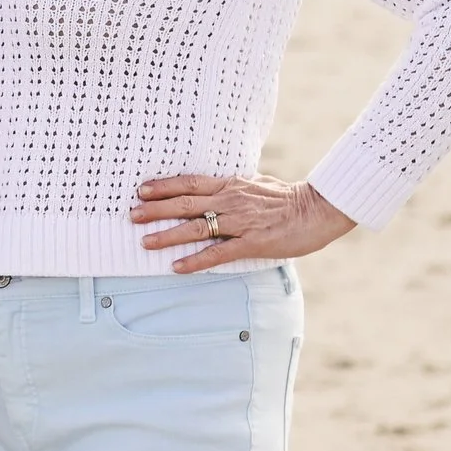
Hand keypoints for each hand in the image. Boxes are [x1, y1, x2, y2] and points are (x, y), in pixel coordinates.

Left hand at [132, 173, 354, 273]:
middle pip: (185, 203)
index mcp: (230, 184)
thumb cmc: (288, 198)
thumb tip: (214, 185)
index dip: (163, 186)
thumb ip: (232, 186)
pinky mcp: (253, 243)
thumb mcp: (256, 183)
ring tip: (146, 242)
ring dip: (168, 236)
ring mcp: (241, 222)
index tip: (141, 190)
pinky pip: (219, 253)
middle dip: (155, 210)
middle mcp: (230, 200)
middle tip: (132, 216)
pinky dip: (196, 260)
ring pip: (196, 228)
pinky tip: (177, 267)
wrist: (318, 210)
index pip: (190, 183)